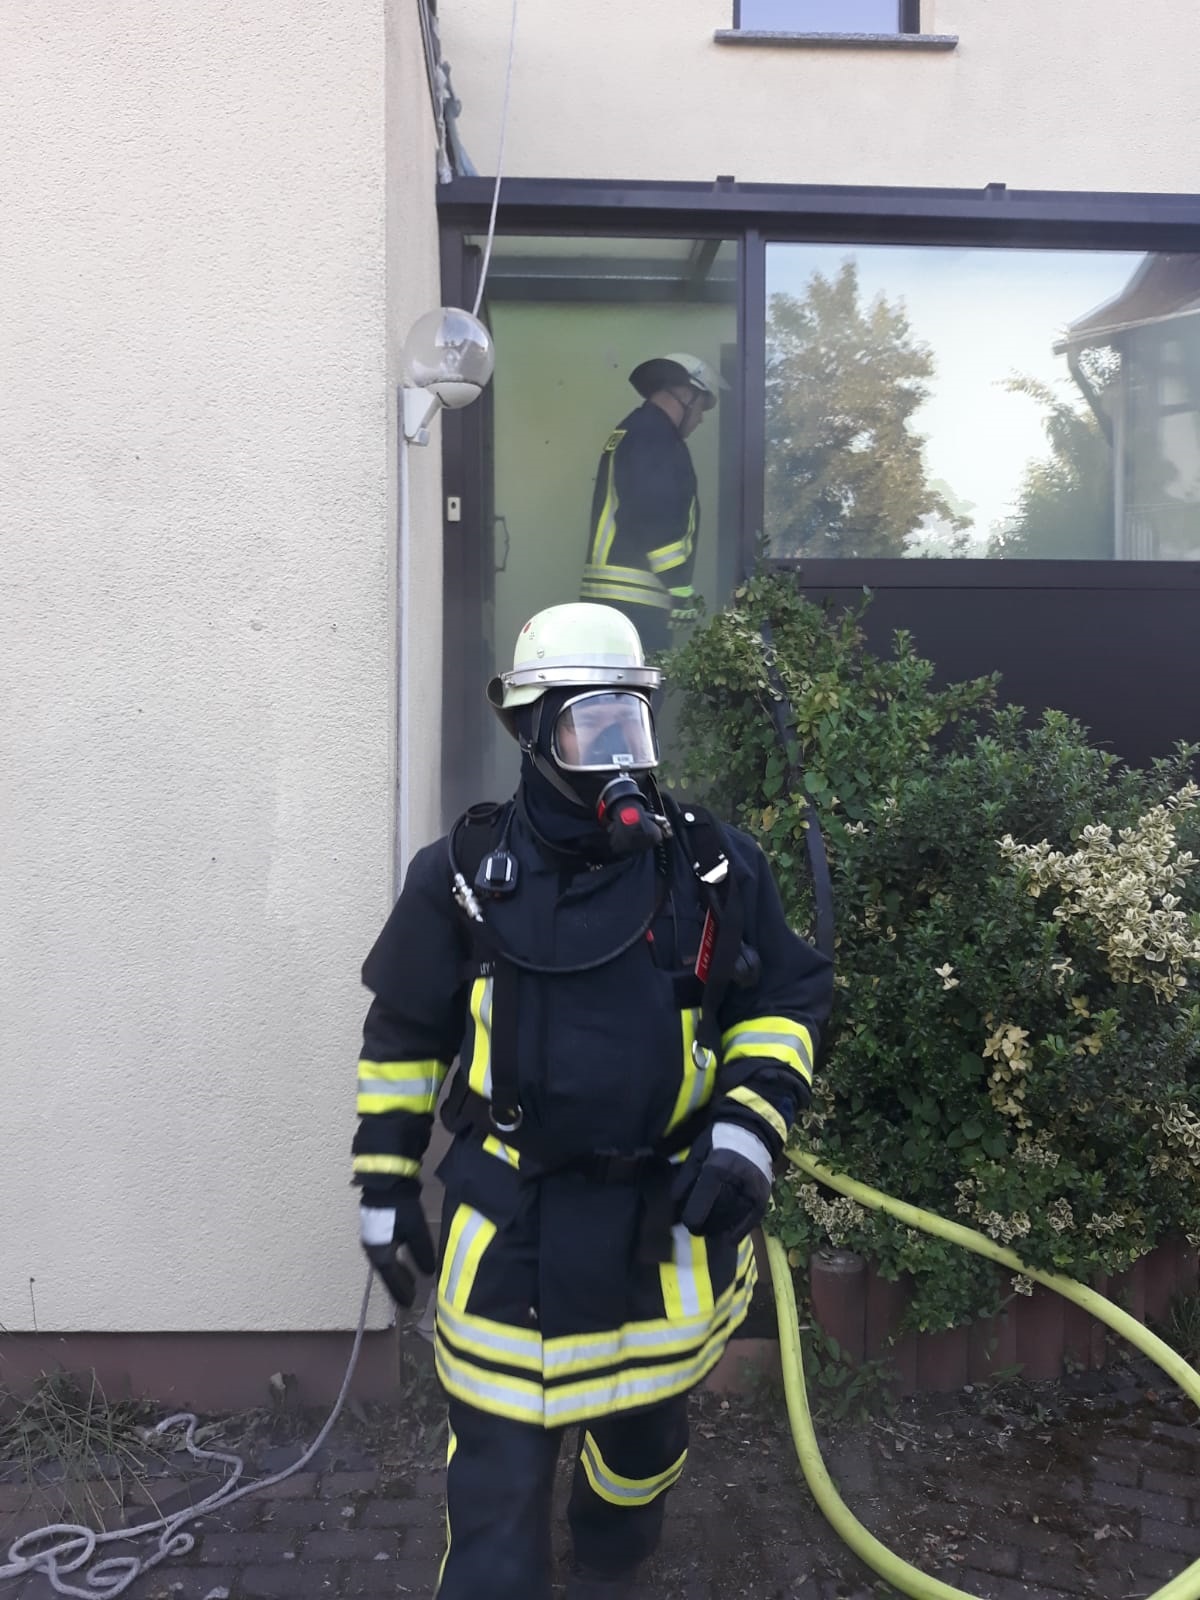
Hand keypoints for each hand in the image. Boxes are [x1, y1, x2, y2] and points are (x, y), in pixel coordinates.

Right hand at [359, 1181, 434, 1307]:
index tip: (408, 1304)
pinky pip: (387, 1251)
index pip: (390, 1278)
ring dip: (398, 1272)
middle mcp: (372, 1247)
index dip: (400, 1291)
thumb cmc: (400, 1208)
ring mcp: (373, 1235)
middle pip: (387, 1271)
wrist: (386, 1180)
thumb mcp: (415, 1230)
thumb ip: (422, 1253)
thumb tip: (428, 1273)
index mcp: (379, 1251)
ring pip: (386, 1261)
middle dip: (398, 1284)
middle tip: (410, 1297)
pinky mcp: (378, 1226)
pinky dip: (396, 1260)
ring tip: (410, 1281)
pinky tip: (404, 1258)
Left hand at [673, 1123, 773, 1244]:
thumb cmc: (718, 1140)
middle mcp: (738, 1181)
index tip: (688, 1222)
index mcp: (718, 1167)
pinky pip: (751, 1221)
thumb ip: (686, 1177)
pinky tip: (729, 1238)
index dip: (693, 1216)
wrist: (751, 1130)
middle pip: (718, 1214)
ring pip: (733, 1219)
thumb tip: (676, 1201)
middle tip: (696, 1226)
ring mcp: (753, 1190)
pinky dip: (739, 1232)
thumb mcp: (697, 1152)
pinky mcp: (763, 1196)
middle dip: (704, 1225)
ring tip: (711, 1226)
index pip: (703, 1200)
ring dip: (719, 1228)